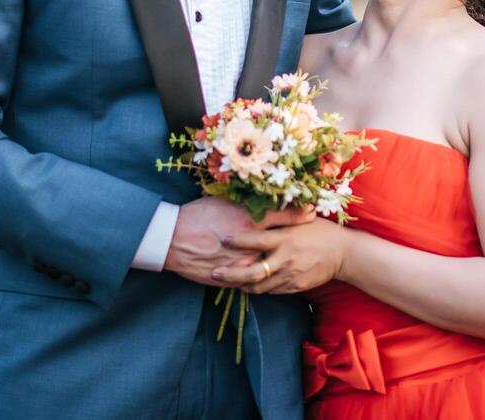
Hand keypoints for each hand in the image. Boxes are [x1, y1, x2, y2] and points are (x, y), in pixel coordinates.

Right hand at [162, 197, 314, 286]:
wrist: (171, 239)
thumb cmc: (197, 215)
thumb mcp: (224, 202)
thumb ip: (245, 204)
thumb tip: (261, 202)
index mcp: (250, 220)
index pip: (284, 216)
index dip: (300, 214)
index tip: (313, 213)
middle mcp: (250, 244)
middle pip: (281, 245)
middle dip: (297, 243)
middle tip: (311, 240)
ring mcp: (242, 264)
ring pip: (268, 268)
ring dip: (279, 266)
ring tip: (292, 263)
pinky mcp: (231, 279)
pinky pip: (251, 283)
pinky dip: (260, 280)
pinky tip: (268, 279)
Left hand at [210, 218, 347, 294]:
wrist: (343, 253)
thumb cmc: (320, 231)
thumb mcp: (300, 221)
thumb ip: (280, 219)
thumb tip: (258, 209)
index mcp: (285, 239)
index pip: (257, 240)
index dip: (238, 240)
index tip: (221, 239)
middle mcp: (285, 259)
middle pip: (252, 272)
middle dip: (231, 274)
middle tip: (215, 272)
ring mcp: (290, 276)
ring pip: (260, 286)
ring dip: (242, 285)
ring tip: (229, 281)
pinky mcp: (295, 287)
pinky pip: (272, 291)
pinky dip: (260, 289)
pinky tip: (250, 286)